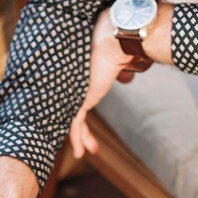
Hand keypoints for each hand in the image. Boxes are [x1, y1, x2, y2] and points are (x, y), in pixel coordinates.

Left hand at [69, 8, 133, 157]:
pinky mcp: (78, 103)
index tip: (81, 127)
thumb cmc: (115, 47)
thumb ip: (113, 72)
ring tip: (84, 151)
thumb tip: (127, 77)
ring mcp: (73, 96)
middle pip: (70, 113)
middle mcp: (72, 89)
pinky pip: (75, 126)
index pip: (73, 102)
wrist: (114, 43)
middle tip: (82, 142)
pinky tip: (81, 153)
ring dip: (79, 138)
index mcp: (77, 81)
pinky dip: (78, 140)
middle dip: (77, 130)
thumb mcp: (112, 65)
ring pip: (72, 122)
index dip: (78, 113)